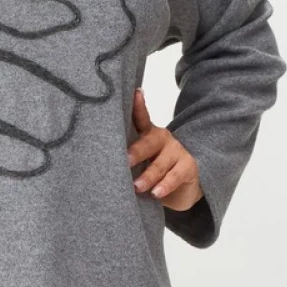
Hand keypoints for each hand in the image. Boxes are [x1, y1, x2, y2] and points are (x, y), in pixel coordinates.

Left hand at [128, 85, 202, 211]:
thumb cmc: (153, 173)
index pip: (141, 118)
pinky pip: (175, 176)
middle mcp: (162, 139)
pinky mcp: (188, 166)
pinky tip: (156, 193)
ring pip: (160, 163)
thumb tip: (99, 162)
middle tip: (125, 161)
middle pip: (148, 143)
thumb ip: (126, 158)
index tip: (134, 94)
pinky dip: (165, 185)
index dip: (138, 106)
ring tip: (136, 186)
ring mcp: (177, 151)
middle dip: (136, 152)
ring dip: (148, 176)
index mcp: (148, 135)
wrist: (182, 189)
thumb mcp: (139, 162)